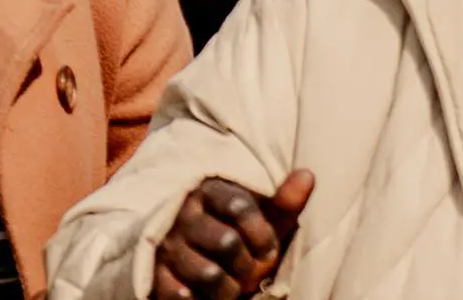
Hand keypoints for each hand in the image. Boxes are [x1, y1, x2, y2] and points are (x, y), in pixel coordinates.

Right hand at [154, 172, 315, 299]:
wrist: (187, 264)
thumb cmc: (235, 240)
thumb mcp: (261, 221)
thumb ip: (282, 203)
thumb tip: (308, 175)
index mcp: (209, 192)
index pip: (240, 206)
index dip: (262, 234)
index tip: (269, 250)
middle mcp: (183, 214)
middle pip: (227, 243)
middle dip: (246, 266)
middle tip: (248, 273)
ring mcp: (167, 245)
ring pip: (209, 274)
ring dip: (228, 289)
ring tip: (230, 288)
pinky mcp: (154, 273)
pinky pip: (180, 295)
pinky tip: (203, 295)